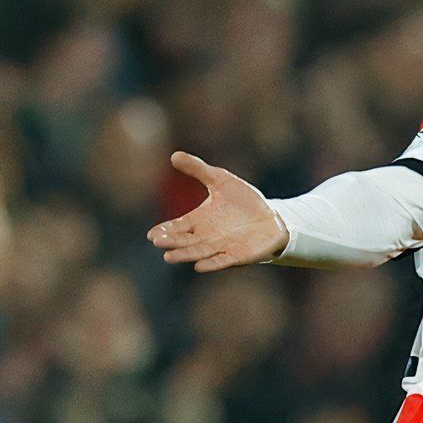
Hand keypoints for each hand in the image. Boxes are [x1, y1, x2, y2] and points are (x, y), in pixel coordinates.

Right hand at [149, 152, 286, 271]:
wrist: (271, 217)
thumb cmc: (244, 200)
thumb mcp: (220, 180)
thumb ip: (198, 169)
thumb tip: (174, 155)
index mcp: (199, 220)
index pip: (177, 226)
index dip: (164, 231)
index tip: (151, 235)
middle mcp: (206, 236)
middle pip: (185, 241)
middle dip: (171, 242)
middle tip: (158, 242)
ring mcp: (221, 247)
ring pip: (199, 252)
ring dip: (185, 254)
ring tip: (169, 257)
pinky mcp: (237, 255)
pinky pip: (221, 261)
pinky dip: (211, 264)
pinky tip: (199, 266)